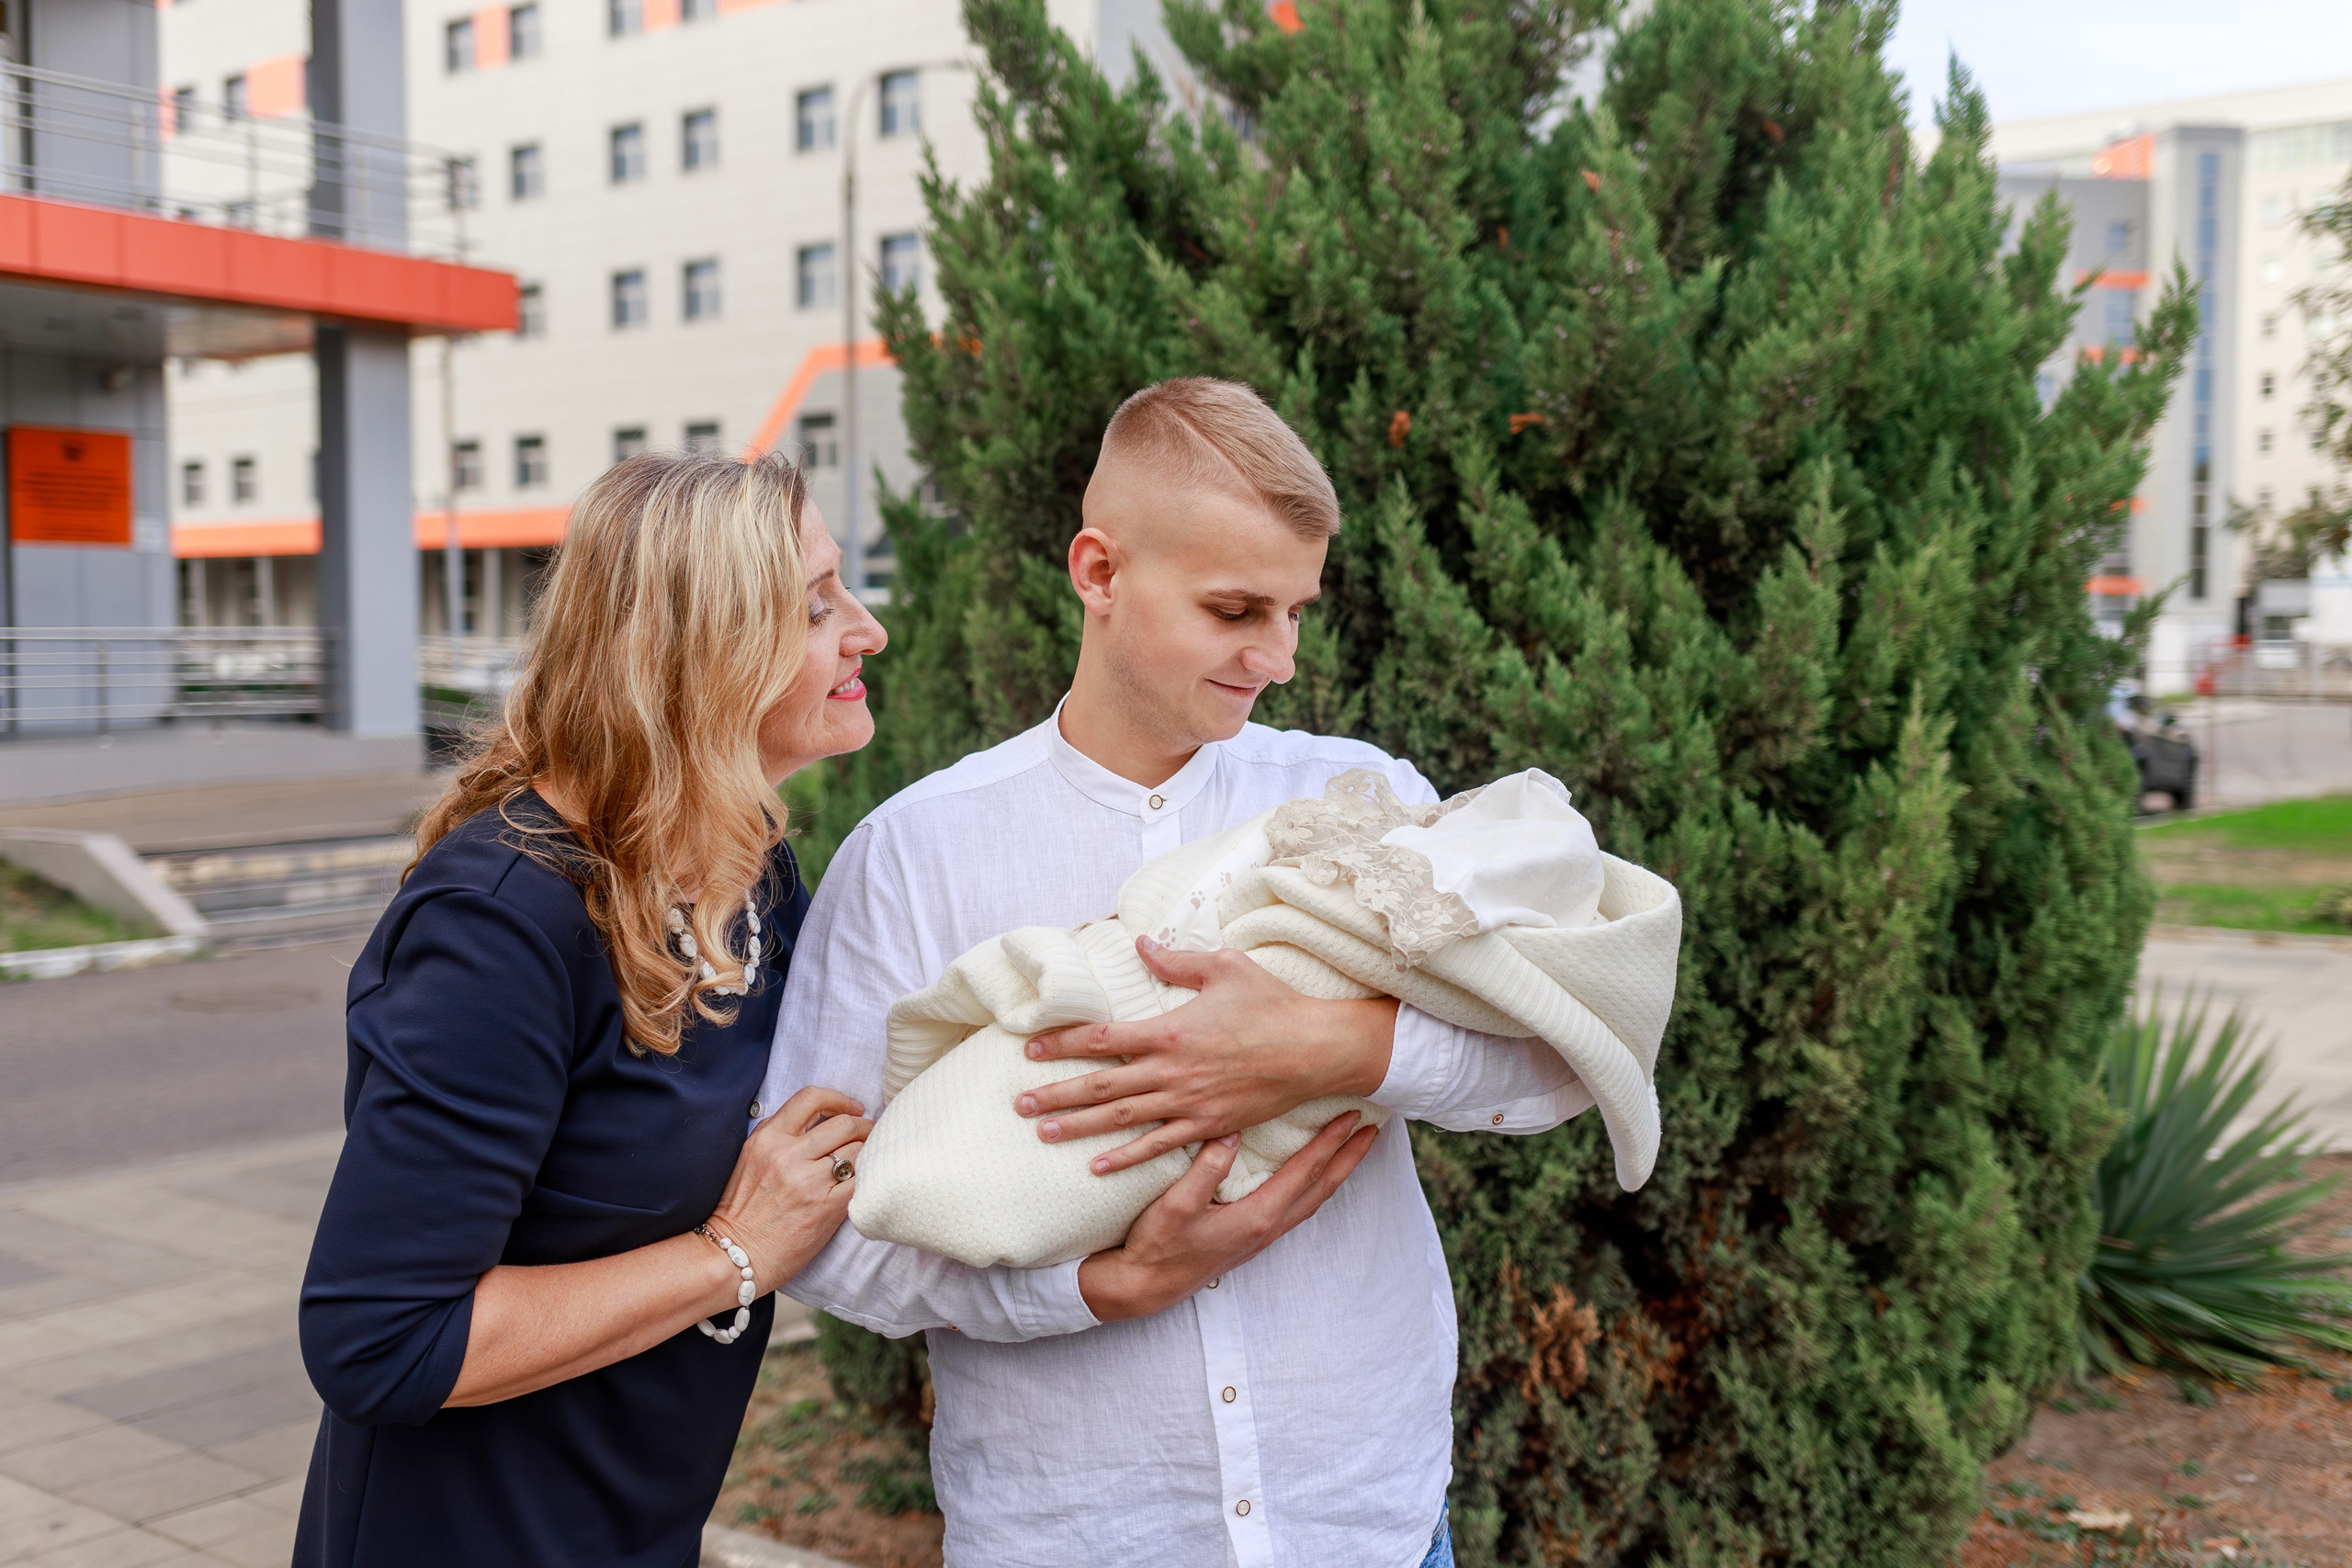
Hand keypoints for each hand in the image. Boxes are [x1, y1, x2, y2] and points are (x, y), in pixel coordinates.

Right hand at [707, 1086, 871, 1286]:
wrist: (737, 1253)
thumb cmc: (743, 1209)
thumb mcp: (751, 1158)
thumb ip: (780, 1134)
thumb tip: (821, 1118)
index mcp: (768, 1138)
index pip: (811, 1098)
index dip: (839, 1099)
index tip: (853, 1108)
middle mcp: (788, 1155)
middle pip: (844, 1124)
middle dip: (864, 1126)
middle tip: (869, 1133)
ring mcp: (809, 1182)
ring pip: (857, 1151)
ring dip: (868, 1152)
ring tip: (869, 1158)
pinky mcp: (827, 1207)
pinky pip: (862, 1180)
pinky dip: (868, 1177)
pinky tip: (865, 1180)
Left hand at [1018, 937, 1397, 1174]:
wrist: (1316, 1050)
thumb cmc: (1272, 1003)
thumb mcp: (1225, 967)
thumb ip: (1177, 960)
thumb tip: (1140, 946)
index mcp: (1171, 1030)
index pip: (1103, 1040)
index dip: (1063, 1044)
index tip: (1030, 1050)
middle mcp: (1173, 1071)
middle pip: (1102, 1086)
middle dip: (1057, 1094)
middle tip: (1019, 1102)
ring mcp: (1190, 1103)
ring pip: (1123, 1119)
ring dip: (1080, 1127)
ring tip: (1043, 1132)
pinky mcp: (1209, 1126)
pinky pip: (1160, 1146)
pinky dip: (1126, 1159)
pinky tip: (1097, 1167)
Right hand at [1078, 1110, 1379, 1321]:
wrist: (1144, 1287)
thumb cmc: (1157, 1246)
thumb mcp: (1176, 1205)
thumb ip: (1205, 1169)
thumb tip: (1231, 1133)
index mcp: (1257, 1216)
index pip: (1305, 1172)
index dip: (1330, 1142)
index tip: (1352, 1117)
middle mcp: (1267, 1227)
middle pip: (1322, 1187)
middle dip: (1349, 1157)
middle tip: (1375, 1129)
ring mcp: (1262, 1235)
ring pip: (1313, 1199)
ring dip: (1336, 1171)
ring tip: (1352, 1148)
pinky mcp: (1252, 1237)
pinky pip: (1298, 1206)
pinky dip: (1315, 1185)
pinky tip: (1311, 1175)